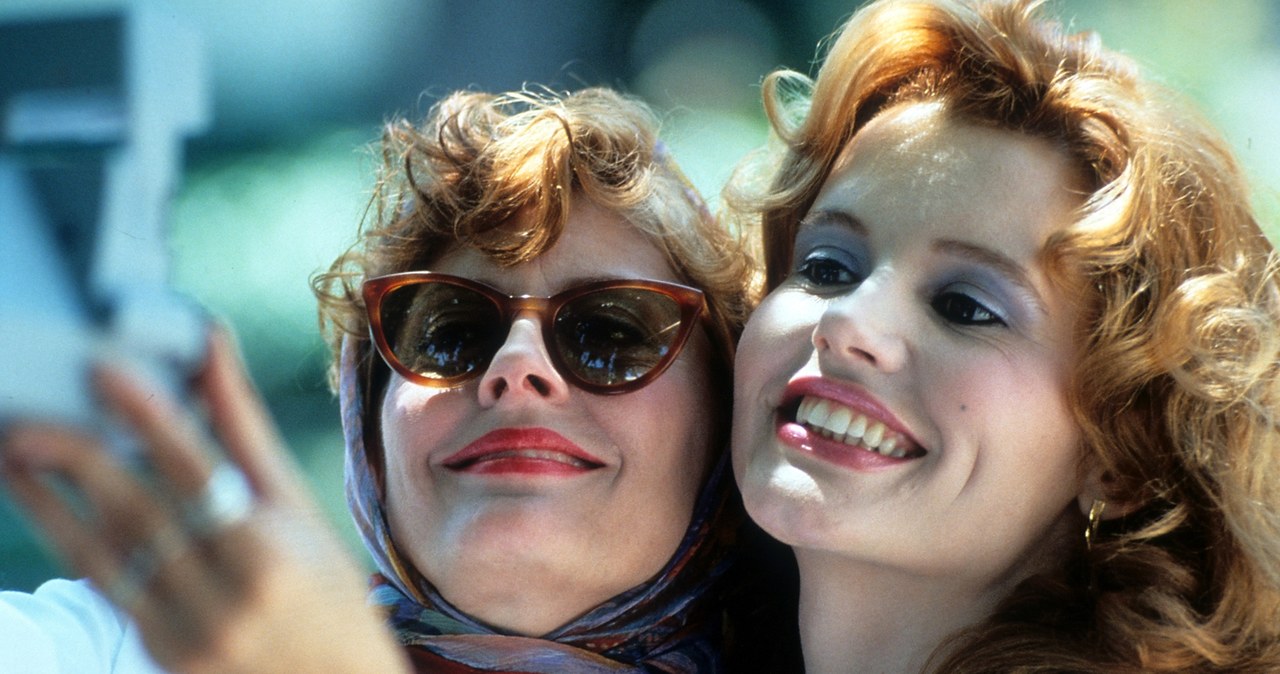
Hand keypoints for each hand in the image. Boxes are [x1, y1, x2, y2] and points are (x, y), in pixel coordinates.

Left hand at [1, 329, 408, 673]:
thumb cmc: (326, 587)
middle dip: (78, 462)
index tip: (104, 371)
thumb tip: (212, 345)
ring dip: (48, 505)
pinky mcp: (161, 654)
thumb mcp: (297, 507)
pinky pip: (109, 588)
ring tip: (15, 456)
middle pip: (139, 515)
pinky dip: (73, 543)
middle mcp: (226, 597)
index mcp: (270, 552)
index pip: (200, 472)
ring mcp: (187, 634)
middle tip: (27, 419)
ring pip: (105, 556)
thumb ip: (244, 429)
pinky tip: (46, 508)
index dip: (150, 418)